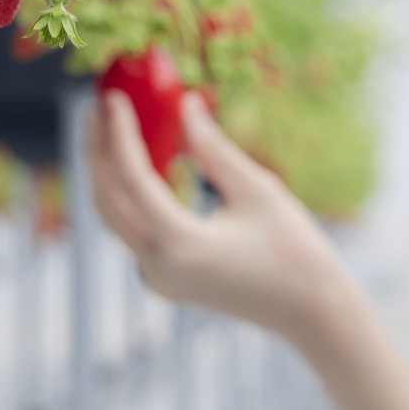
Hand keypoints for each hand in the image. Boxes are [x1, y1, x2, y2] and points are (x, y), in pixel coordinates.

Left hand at [86, 89, 353, 347]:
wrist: (311, 312)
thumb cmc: (294, 250)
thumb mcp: (256, 189)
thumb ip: (213, 148)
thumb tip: (186, 103)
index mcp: (178, 243)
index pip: (131, 178)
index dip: (119, 133)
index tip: (113, 97)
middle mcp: (157, 266)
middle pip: (108, 200)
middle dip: (98, 152)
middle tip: (97, 108)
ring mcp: (158, 278)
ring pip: (115, 218)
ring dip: (108, 174)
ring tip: (108, 130)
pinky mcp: (166, 279)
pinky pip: (134, 232)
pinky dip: (129, 196)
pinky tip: (138, 165)